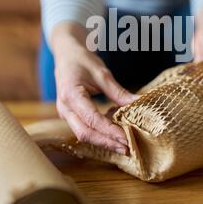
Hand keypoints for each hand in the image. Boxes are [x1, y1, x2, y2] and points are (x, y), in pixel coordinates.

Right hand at [51, 22, 137, 154]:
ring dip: (103, 141)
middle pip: (85, 133)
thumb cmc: (82, 60)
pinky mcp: (69, 115)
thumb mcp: (102, 73)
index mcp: (71, 94)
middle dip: (106, 143)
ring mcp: (65, 113)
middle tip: (127, 149)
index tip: (127, 138)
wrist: (65, 55)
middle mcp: (64, 107)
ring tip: (123, 145)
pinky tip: (114, 135)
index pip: (92, 119)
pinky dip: (99, 134)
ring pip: (83, 134)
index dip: (109, 131)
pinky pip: (83, 128)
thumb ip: (118, 92)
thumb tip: (138, 103)